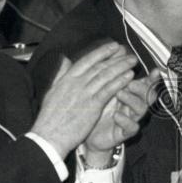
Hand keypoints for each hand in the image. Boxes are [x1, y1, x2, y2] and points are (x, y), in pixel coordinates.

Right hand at [33, 42, 138, 159]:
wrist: (49, 136)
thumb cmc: (50, 117)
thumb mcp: (52, 91)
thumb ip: (61, 74)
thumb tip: (65, 60)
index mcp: (66, 79)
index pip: (86, 60)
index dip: (101, 52)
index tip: (112, 46)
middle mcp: (76, 83)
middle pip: (99, 66)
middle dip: (115, 58)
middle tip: (127, 52)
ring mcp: (84, 93)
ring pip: (105, 75)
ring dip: (120, 67)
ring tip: (132, 61)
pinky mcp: (92, 105)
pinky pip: (108, 90)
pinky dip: (119, 81)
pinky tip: (128, 76)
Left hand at [83, 69, 160, 158]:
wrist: (88, 134)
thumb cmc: (96, 108)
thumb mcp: (103, 88)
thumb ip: (112, 71)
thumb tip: (119, 49)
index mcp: (131, 93)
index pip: (146, 84)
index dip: (153, 78)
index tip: (156, 71)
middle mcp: (133, 105)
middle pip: (148, 95)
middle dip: (142, 87)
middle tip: (130, 82)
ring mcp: (131, 119)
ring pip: (141, 109)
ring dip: (132, 99)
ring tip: (119, 94)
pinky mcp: (124, 132)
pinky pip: (132, 127)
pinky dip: (126, 120)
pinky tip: (116, 115)